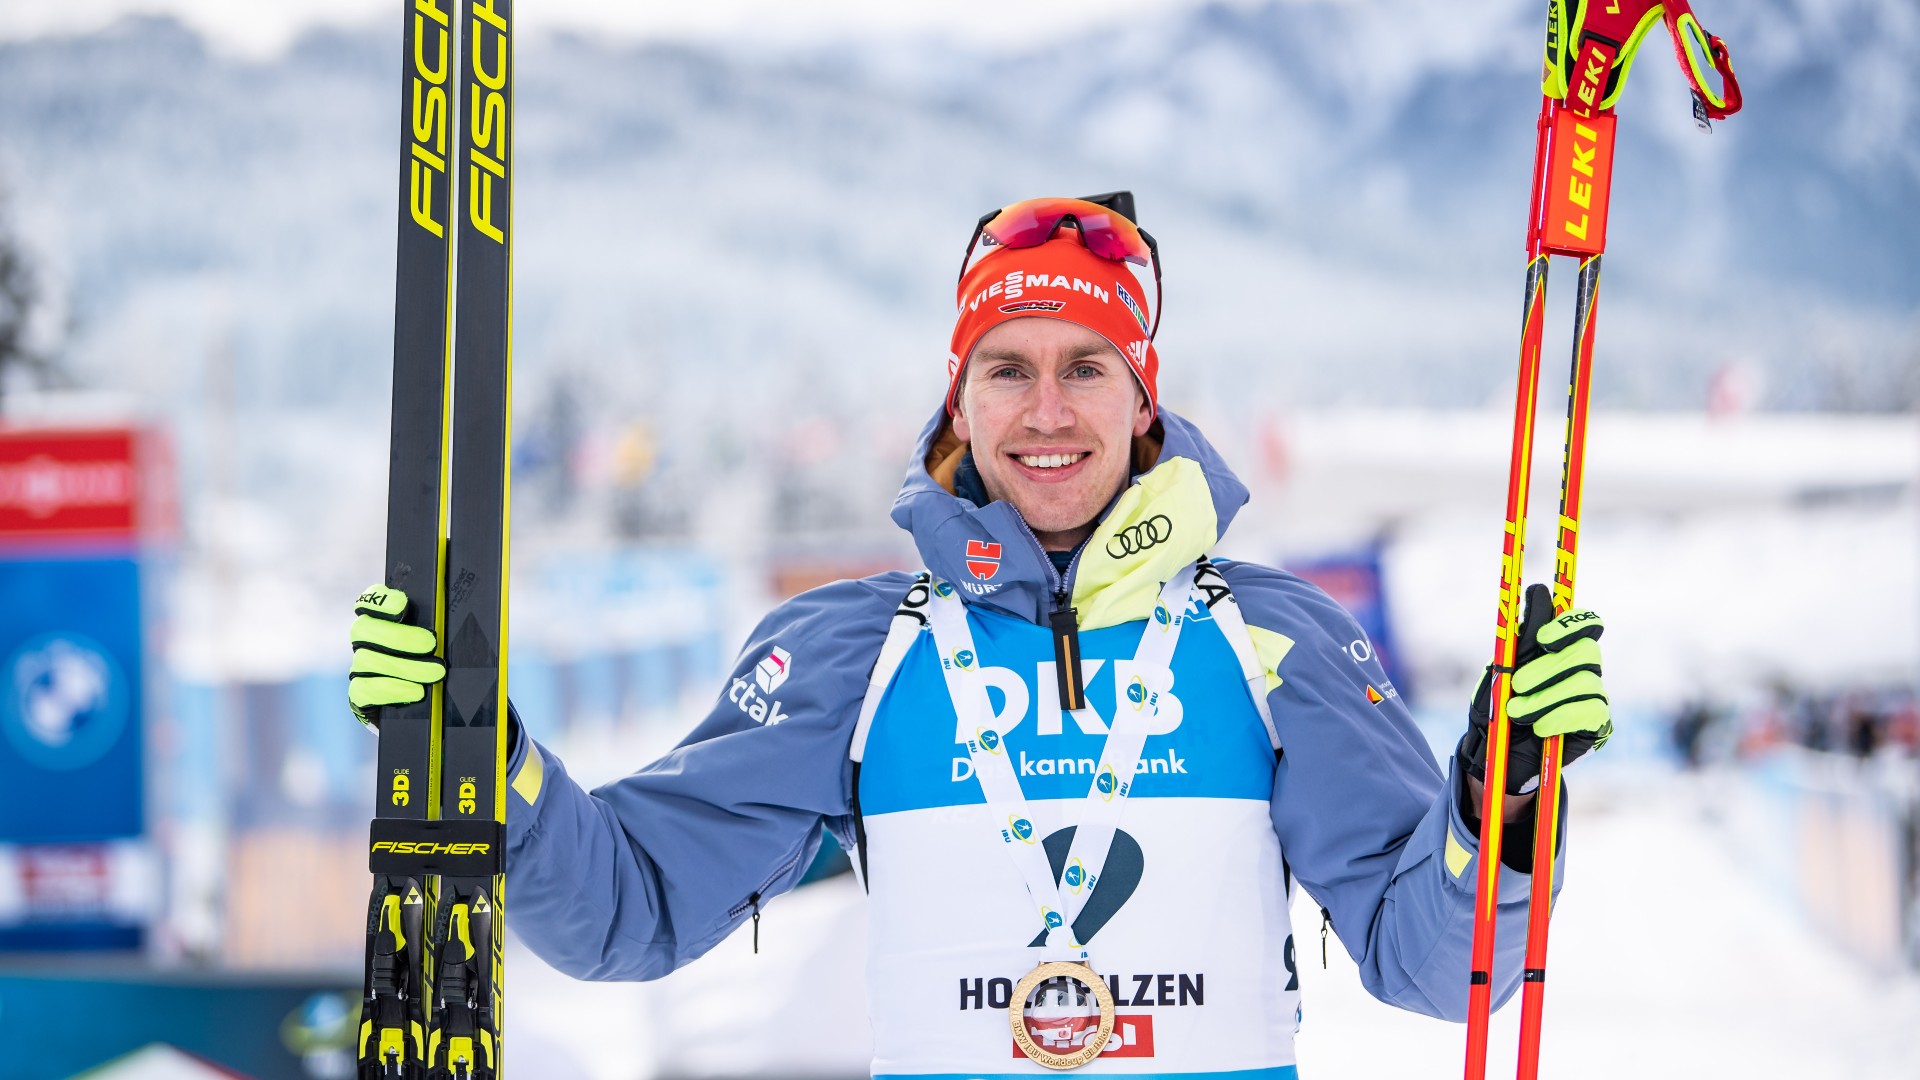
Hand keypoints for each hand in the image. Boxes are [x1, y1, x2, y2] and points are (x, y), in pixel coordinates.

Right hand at [348, 585, 446, 728]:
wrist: (425, 708)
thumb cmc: (434, 663)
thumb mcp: (439, 641)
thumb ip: (437, 625)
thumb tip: (460, 611)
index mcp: (381, 621)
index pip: (370, 600)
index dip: (381, 601)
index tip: (403, 605)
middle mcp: (364, 642)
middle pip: (364, 629)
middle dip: (401, 636)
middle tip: (431, 644)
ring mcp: (359, 668)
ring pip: (367, 660)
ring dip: (406, 667)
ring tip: (435, 673)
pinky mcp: (359, 695)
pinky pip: (365, 690)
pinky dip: (393, 690)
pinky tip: (417, 692)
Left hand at [1458, 583, 1611, 796]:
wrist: (1493, 752)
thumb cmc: (1495, 705)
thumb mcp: (1499, 669)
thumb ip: (1521, 637)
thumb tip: (1539, 592)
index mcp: (1559, 649)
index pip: (1586, 623)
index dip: (1571, 625)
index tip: (1543, 640)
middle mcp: (1581, 668)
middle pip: (1587, 652)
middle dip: (1548, 668)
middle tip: (1517, 684)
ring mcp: (1592, 695)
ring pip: (1586, 683)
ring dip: (1545, 698)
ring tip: (1517, 712)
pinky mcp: (1596, 723)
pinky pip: (1591, 712)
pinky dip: (1559, 717)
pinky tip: (1539, 727)